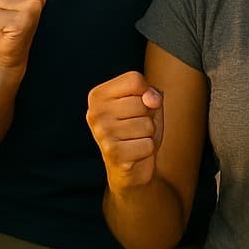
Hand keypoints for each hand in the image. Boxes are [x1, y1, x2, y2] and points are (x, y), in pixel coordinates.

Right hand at [86, 71, 164, 190]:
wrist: (128, 168)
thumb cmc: (136, 130)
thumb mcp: (144, 104)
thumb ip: (150, 93)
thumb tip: (152, 100)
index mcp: (98, 95)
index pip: (134, 80)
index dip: (146, 92)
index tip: (140, 104)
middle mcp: (96, 113)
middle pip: (141, 103)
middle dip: (147, 117)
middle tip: (136, 126)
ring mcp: (102, 133)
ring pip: (147, 125)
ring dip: (148, 134)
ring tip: (136, 139)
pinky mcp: (113, 153)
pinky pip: (147, 144)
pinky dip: (148, 150)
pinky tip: (135, 152)